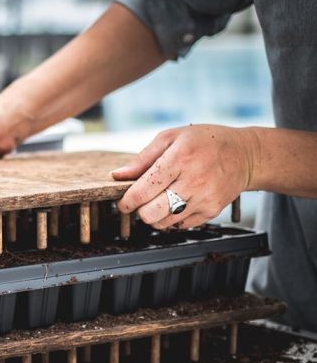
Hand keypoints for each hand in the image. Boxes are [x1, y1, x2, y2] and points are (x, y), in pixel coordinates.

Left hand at [111, 124, 257, 228]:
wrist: (245, 154)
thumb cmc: (204, 142)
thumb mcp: (171, 138)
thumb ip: (142, 158)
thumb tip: (117, 175)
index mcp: (180, 158)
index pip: (143, 190)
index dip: (127, 201)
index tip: (123, 202)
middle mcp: (194, 180)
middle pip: (151, 213)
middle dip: (139, 210)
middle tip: (140, 202)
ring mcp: (205, 198)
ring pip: (164, 223)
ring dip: (155, 215)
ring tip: (159, 200)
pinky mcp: (212, 211)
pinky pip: (180, 225)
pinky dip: (172, 218)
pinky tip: (177, 202)